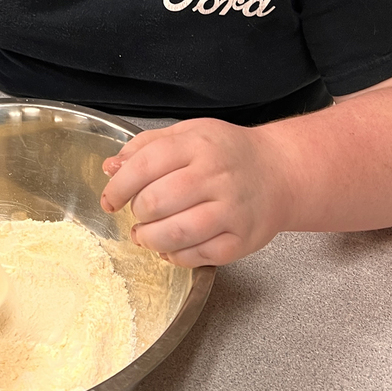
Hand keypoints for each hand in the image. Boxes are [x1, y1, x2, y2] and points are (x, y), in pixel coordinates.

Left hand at [100, 118, 294, 266]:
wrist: (280, 171)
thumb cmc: (228, 151)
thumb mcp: (188, 133)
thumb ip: (146, 146)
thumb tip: (111, 167)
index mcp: (198, 144)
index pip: (145, 165)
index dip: (119, 186)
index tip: (110, 198)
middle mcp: (216, 176)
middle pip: (156, 202)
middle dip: (137, 212)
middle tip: (138, 212)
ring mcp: (232, 210)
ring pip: (175, 234)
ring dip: (149, 238)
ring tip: (144, 234)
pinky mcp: (242, 239)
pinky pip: (198, 257)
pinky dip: (175, 256)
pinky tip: (169, 247)